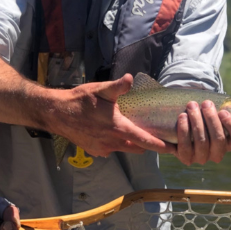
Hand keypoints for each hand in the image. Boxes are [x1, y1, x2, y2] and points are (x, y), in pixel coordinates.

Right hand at [48, 74, 173, 157]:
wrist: (57, 113)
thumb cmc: (80, 100)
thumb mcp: (100, 89)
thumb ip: (117, 86)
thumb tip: (130, 78)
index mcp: (118, 128)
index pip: (145, 140)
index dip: (160, 145)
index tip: (173, 149)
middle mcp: (112, 142)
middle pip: (137, 147)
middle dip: (147, 144)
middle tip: (155, 136)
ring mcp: (103, 148)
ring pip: (124, 148)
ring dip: (130, 142)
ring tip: (132, 131)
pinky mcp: (94, 150)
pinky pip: (111, 149)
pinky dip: (115, 143)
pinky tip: (110, 132)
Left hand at [175, 100, 230, 165]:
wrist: (187, 121)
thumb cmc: (209, 115)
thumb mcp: (225, 110)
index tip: (223, 111)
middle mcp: (217, 153)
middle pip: (218, 139)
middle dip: (211, 119)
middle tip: (206, 103)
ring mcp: (201, 157)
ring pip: (202, 142)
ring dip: (196, 122)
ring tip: (191, 106)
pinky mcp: (185, 157)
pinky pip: (184, 147)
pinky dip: (183, 131)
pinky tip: (182, 117)